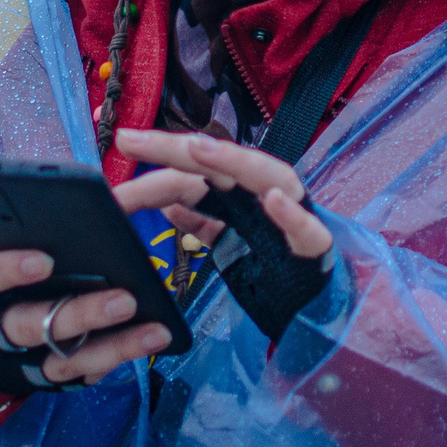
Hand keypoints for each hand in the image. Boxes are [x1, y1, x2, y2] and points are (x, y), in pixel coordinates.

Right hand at [0, 167, 205, 385]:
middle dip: (79, 314)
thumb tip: (110, 200)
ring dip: (112, 347)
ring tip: (156, 331)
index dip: (7, 270)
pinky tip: (146, 344)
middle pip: (27, 325)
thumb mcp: (8, 235)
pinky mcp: (47, 374)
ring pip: (61, 361)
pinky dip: (112, 361)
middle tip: (125, 299)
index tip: (44, 259)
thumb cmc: (3, 255)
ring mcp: (22, 357)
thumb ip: (42, 221)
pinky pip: (80, 375)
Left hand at [111, 127, 330, 260]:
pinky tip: (274, 200)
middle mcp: (265, 196)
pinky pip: (308, 230)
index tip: (120, 142)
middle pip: (220, 163)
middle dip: (176, 148)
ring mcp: (294, 217)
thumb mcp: (229, 246)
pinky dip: (292, 215)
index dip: (158, 157)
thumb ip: (203, 223)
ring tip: (198, 150)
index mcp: (239, 197)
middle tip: (131, 139)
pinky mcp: (317, 249)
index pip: (194, 169)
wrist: (326, 308)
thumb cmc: (278, 271)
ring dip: (235, 162)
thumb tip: (169, 205)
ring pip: (267, 177)